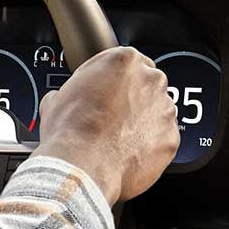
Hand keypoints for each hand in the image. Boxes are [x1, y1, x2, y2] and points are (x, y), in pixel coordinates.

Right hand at [33, 47, 179, 203]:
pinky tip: (129, 152)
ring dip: (143, 121)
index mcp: (124, 61)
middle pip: (147, 83)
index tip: (108, 91)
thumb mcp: (56, 100)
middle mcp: (150, 80)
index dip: (115, 79)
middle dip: (133, 98)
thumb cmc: (70, 132)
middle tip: (112, 115)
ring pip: (157, 111)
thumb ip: (70, 91)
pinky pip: (163, 137)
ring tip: (119, 137)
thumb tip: (60, 99)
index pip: (127, 61)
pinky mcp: (171, 137)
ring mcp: (164, 109)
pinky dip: (150, 144)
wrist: (82, 166)